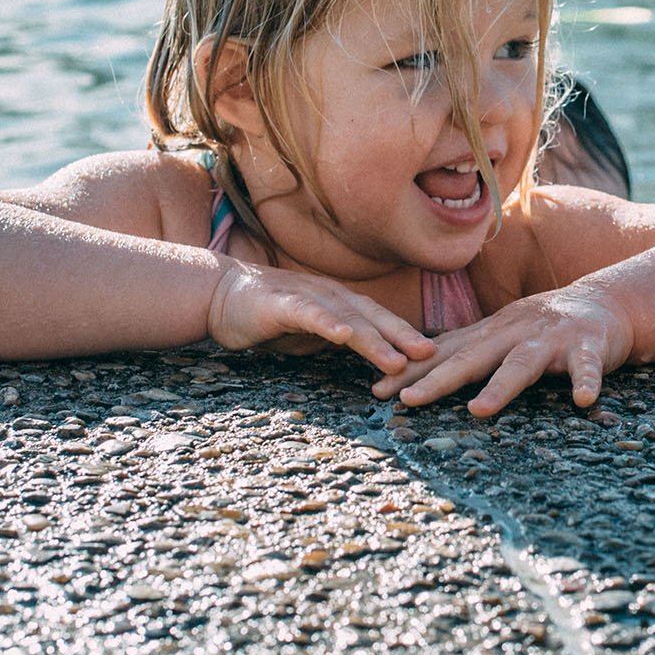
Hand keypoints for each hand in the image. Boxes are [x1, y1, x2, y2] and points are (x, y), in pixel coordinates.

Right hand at [206, 258, 433, 372]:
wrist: (220, 294)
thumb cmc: (267, 314)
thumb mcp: (310, 330)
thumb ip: (336, 337)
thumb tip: (364, 352)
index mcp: (340, 302)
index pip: (380, 319)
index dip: (406, 334)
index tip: (434, 353)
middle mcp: (330, 296)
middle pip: (374, 316)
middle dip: (404, 335)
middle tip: (431, 354)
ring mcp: (308, 297)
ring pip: (348, 319)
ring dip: (374, 339)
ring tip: (396, 359)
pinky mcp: (282, 304)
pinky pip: (309, 314)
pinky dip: (327, 324)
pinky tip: (342, 336)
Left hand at [372, 285, 634, 414]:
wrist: (605, 302)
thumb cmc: (544, 327)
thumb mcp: (499, 334)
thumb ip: (464, 351)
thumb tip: (413, 371)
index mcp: (492, 333)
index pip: (446, 353)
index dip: (413, 371)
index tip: (378, 392)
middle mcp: (516, 332)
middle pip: (473, 357)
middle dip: (439, 378)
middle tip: (408, 399)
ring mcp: (552, 338)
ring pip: (523, 363)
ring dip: (501, 386)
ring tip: (479, 409)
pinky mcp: (589, 345)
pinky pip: (587, 365)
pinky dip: (586, 380)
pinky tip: (582, 400)